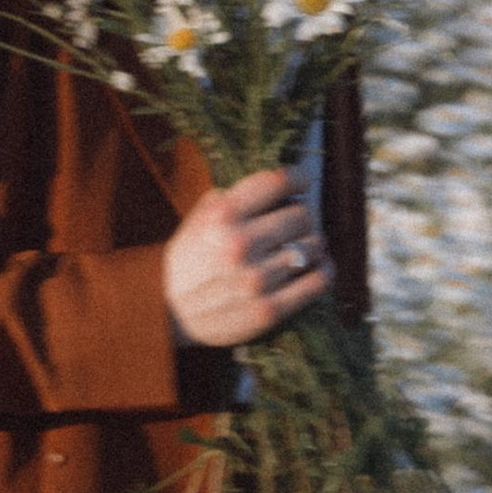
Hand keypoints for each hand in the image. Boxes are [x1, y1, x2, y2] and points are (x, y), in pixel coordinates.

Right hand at [163, 169, 329, 349]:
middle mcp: (241, 244)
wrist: (166, 315)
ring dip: (313, 244)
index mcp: (223, 216)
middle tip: (297, 223)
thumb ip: (229, 199)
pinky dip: (324, 270)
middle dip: (302, 216)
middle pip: (302, 215)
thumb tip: (270, 187)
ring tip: (305, 246)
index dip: (298, 177)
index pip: (277, 182)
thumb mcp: (196, 221)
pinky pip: (317, 282)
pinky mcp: (269, 309)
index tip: (301, 182)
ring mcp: (257, 278)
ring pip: (313, 247)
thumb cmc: (185, 265)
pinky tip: (320, 266)